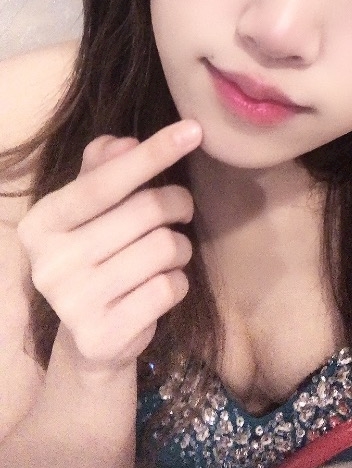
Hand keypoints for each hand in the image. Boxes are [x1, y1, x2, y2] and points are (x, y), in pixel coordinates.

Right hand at [17, 120, 201, 372]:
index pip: (105, 181)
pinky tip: (159, 287)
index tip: (193, 130)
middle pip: (145, 212)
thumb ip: (104, 168)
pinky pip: (169, 288)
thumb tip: (125, 143)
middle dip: (176, 204)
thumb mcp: (93, 207)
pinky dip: (178, 281)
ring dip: (180, 247)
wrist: (91, 336)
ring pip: (164, 248)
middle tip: (180, 210)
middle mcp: (49, 264)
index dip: (153, 153)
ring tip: (168, 254)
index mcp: (42, 222)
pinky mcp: (102, 336)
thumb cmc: (97, 254)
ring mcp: (72, 304)